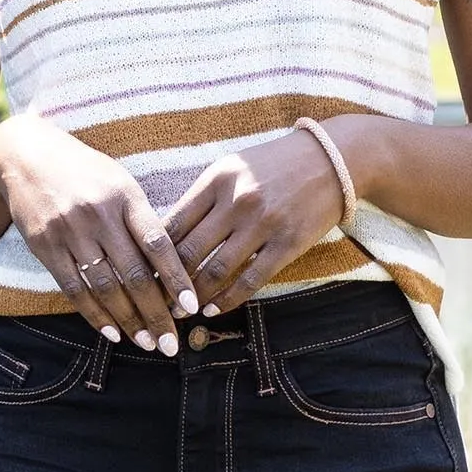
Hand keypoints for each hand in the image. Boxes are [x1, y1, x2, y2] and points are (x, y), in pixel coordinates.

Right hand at [0, 116, 196, 348]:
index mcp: (125, 197)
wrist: (25, 157)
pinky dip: (95, 315)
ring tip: (146, 343)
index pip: (157, 243)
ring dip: (128, 321)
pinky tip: (112, 333)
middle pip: (133, 274)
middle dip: (155, 314)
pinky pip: (74, 289)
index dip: (176, 277)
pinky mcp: (45, 247)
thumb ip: (142, 220)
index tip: (191, 306)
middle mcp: (98, 215)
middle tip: (171, 343)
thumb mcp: (119, 183)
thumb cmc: (84, 173)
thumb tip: (170, 267)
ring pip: (105, 288)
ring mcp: (70, 232)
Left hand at [160, 130, 347, 314]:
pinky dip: (226, 299)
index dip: (151, 254)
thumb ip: (202, 198)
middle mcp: (237, 201)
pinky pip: (250, 280)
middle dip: (166, 283)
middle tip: (152, 302)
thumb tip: (165, 236)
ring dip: (193, 297)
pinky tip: (211, 309)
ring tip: (179, 312)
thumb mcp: (232, 168)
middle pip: (189, 251)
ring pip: (215, 271)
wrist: (332, 159)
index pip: (173, 224)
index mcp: (217, 179)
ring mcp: (263, 224)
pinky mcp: (287, 243)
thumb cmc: (274, 165)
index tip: (139, 274)